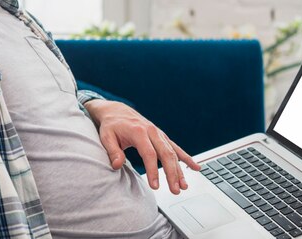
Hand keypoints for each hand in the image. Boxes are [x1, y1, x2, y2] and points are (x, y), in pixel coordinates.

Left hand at [84, 99, 200, 194]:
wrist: (116, 110)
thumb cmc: (111, 125)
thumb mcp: (106, 137)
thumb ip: (112, 151)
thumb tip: (116, 165)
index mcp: (138, 131)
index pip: (149, 153)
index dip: (153, 170)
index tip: (155, 186)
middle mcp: (152, 131)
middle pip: (165, 154)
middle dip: (172, 173)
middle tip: (175, 190)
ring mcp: (158, 133)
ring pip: (173, 152)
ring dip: (179, 170)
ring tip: (184, 186)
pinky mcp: (161, 136)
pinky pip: (176, 147)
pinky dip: (186, 157)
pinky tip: (195, 167)